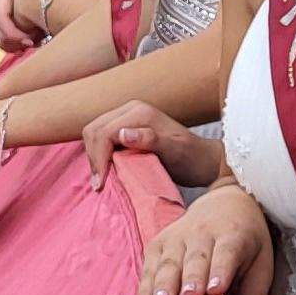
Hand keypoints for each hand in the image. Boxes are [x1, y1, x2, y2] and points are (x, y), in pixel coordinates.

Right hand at [78, 99, 219, 188]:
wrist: (202, 160)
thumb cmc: (191, 159)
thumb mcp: (175, 152)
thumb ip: (151, 140)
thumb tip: (123, 134)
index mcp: (139, 112)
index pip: (104, 132)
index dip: (98, 158)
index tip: (102, 184)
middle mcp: (130, 109)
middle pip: (93, 130)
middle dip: (93, 157)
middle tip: (100, 185)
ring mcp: (126, 117)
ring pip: (94, 134)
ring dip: (94, 157)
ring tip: (102, 181)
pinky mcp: (125, 127)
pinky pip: (101, 138)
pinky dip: (99, 155)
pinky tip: (106, 172)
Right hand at [137, 184, 272, 294]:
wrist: (225, 202)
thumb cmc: (244, 240)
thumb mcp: (261, 261)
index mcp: (233, 236)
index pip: (226, 253)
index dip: (220, 270)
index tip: (215, 290)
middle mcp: (203, 233)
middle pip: (194, 258)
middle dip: (188, 279)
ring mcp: (176, 237)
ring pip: (168, 262)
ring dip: (161, 286)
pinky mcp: (158, 243)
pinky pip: (149, 267)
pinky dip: (144, 289)